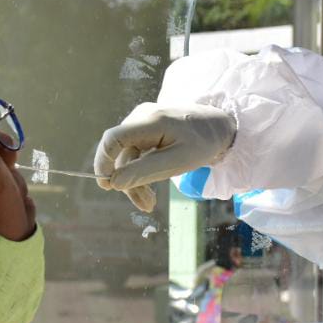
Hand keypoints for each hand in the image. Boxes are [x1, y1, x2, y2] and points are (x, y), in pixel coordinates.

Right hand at [93, 102, 236, 211]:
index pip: (112, 139)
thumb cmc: (202, 143)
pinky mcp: (145, 130)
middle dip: (128, 181)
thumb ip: (145, 171)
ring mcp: (142, 122)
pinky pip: (136, 154)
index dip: (103, 163)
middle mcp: (140, 117)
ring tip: (150, 203)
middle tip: (145, 206)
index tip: (107, 186)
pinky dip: (141, 173)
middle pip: (121, 153)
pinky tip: (150, 190)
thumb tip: (114, 182)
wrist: (218, 127)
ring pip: (128, 157)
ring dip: (135, 181)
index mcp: (149, 120)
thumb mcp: (177, 162)